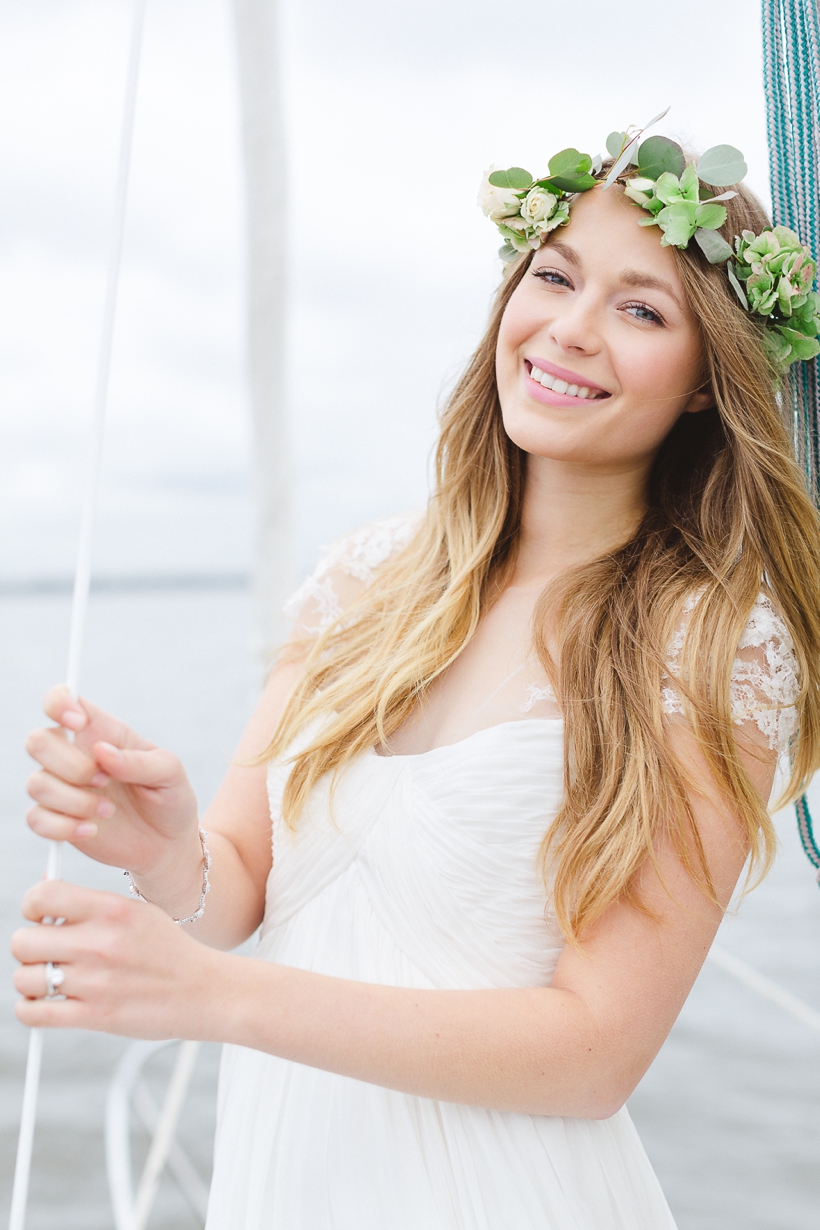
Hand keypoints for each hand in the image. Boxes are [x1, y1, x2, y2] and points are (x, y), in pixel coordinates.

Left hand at [11, 879, 222, 1037]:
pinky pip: (33, 1013)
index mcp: (112, 909)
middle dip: (29, 948)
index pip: (42, 896)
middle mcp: (100, 942)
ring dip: (31, 981)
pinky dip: (29, 1010)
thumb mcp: (137, 911)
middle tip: (48, 954)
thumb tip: (42, 889)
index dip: (32, 906)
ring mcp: (96, 981)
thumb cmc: (168, 950)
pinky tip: (46, 1004)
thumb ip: (89, 902)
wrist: (205, 991)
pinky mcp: (95, 1016)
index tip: (41, 918)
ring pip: (24, 977)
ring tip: (51, 981)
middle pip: (22, 941)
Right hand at [25, 685, 199, 878]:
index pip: (61, 700)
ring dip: (74, 801)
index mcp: (100, 732)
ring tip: (108, 811)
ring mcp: (62, 788)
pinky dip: (63, 827)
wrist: (166, 844)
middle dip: (70, 764)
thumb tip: (101, 751)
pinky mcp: (56, 819)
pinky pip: (36, 819)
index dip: (59, 704)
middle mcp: (74, 755)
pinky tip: (92, 830)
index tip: (79, 722)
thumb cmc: (169, 798)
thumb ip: (139, 761)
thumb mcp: (169, 773)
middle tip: (105, 781)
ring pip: (36, 784)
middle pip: (37, 741)